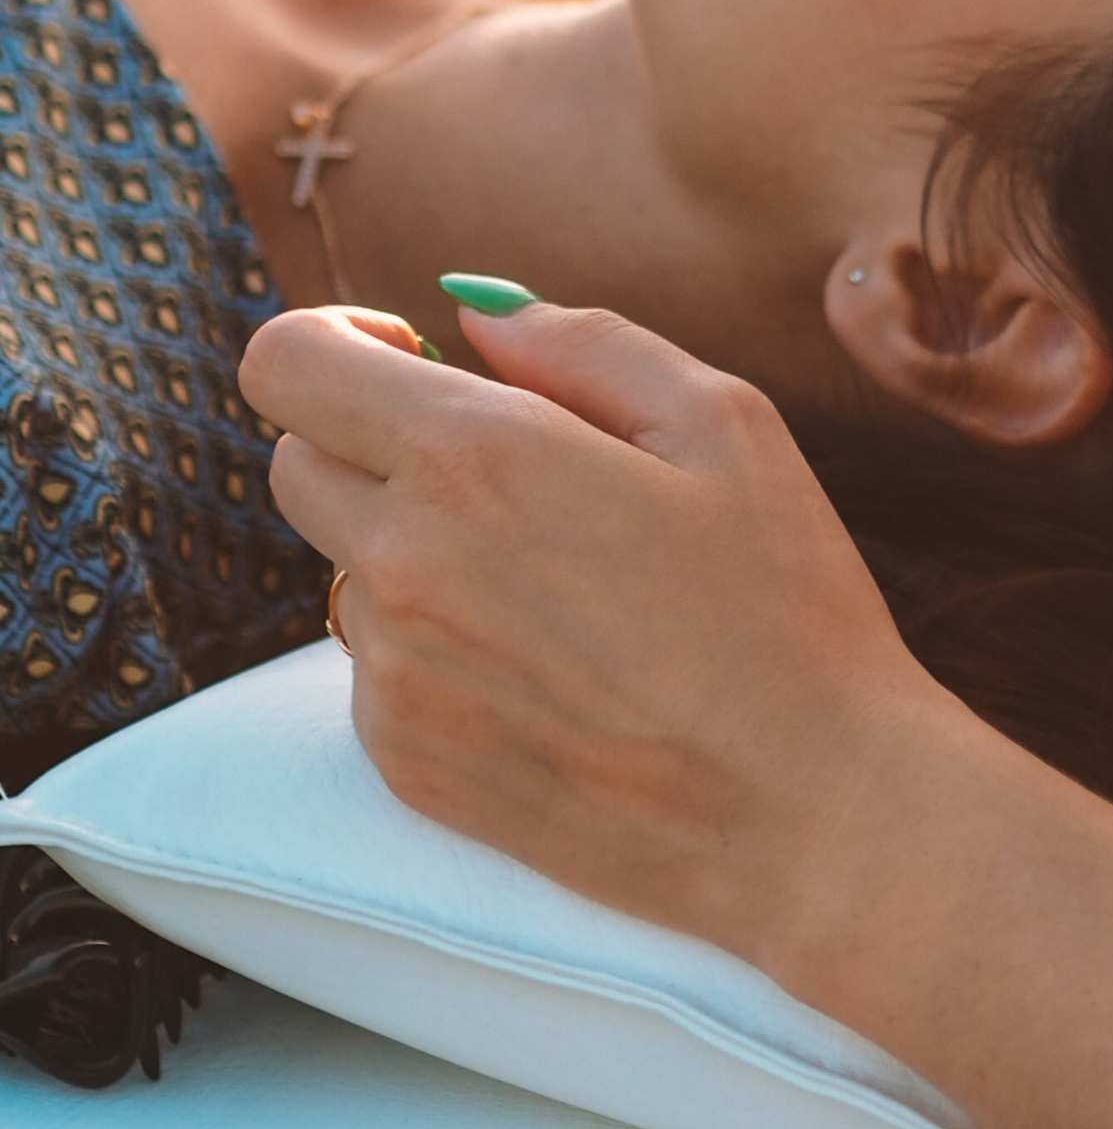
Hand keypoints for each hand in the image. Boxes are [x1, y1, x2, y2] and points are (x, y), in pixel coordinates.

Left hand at [239, 297, 954, 971]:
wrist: (806, 813)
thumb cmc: (786, 606)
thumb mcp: (724, 423)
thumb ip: (583, 343)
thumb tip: (475, 314)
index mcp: (474, 458)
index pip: (290, 364)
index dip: (337, 340)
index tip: (408, 357)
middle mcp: (404, 563)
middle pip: (297, 460)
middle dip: (371, 439)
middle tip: (499, 468)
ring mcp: (393, 674)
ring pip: (343, 568)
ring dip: (414, 551)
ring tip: (556, 589)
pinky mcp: (402, 761)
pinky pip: (375, 668)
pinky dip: (438, 648)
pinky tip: (554, 670)